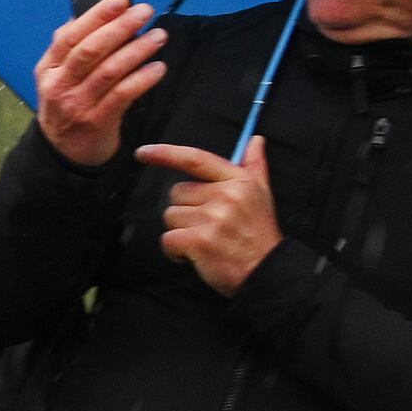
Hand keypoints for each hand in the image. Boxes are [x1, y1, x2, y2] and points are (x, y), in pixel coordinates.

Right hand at [36, 0, 165, 167]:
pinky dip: (142, 79)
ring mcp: (77, 104)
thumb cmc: (67, 105)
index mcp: (48, 68)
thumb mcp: (58, 76)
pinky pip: (123, 96)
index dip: (96, 16)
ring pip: (109, 71)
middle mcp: (59, 84)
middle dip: (119, 28)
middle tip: (145, 12)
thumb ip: (70, 49)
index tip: (121, 0)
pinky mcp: (97, 121)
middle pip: (90, 51)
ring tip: (158, 36)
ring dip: (136, 51)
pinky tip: (158, 68)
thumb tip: (88, 16)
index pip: (70, 36)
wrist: (62, 153)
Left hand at [138, 135, 281, 292]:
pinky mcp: (199, 240)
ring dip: (181, 231)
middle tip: (208, 225)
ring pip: (170, 216)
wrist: (268, 271)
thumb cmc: (259, 232)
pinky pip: (167, 239)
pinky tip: (193, 255)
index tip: (142, 152)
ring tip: (205, 241)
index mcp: (238, 180)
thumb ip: (255, 165)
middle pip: (177, 193)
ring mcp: (212, 218)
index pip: (195, 159)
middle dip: (186, 210)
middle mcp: (225, 195)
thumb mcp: (261, 194)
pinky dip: (174, 251)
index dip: (165, 153)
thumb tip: (255, 139)